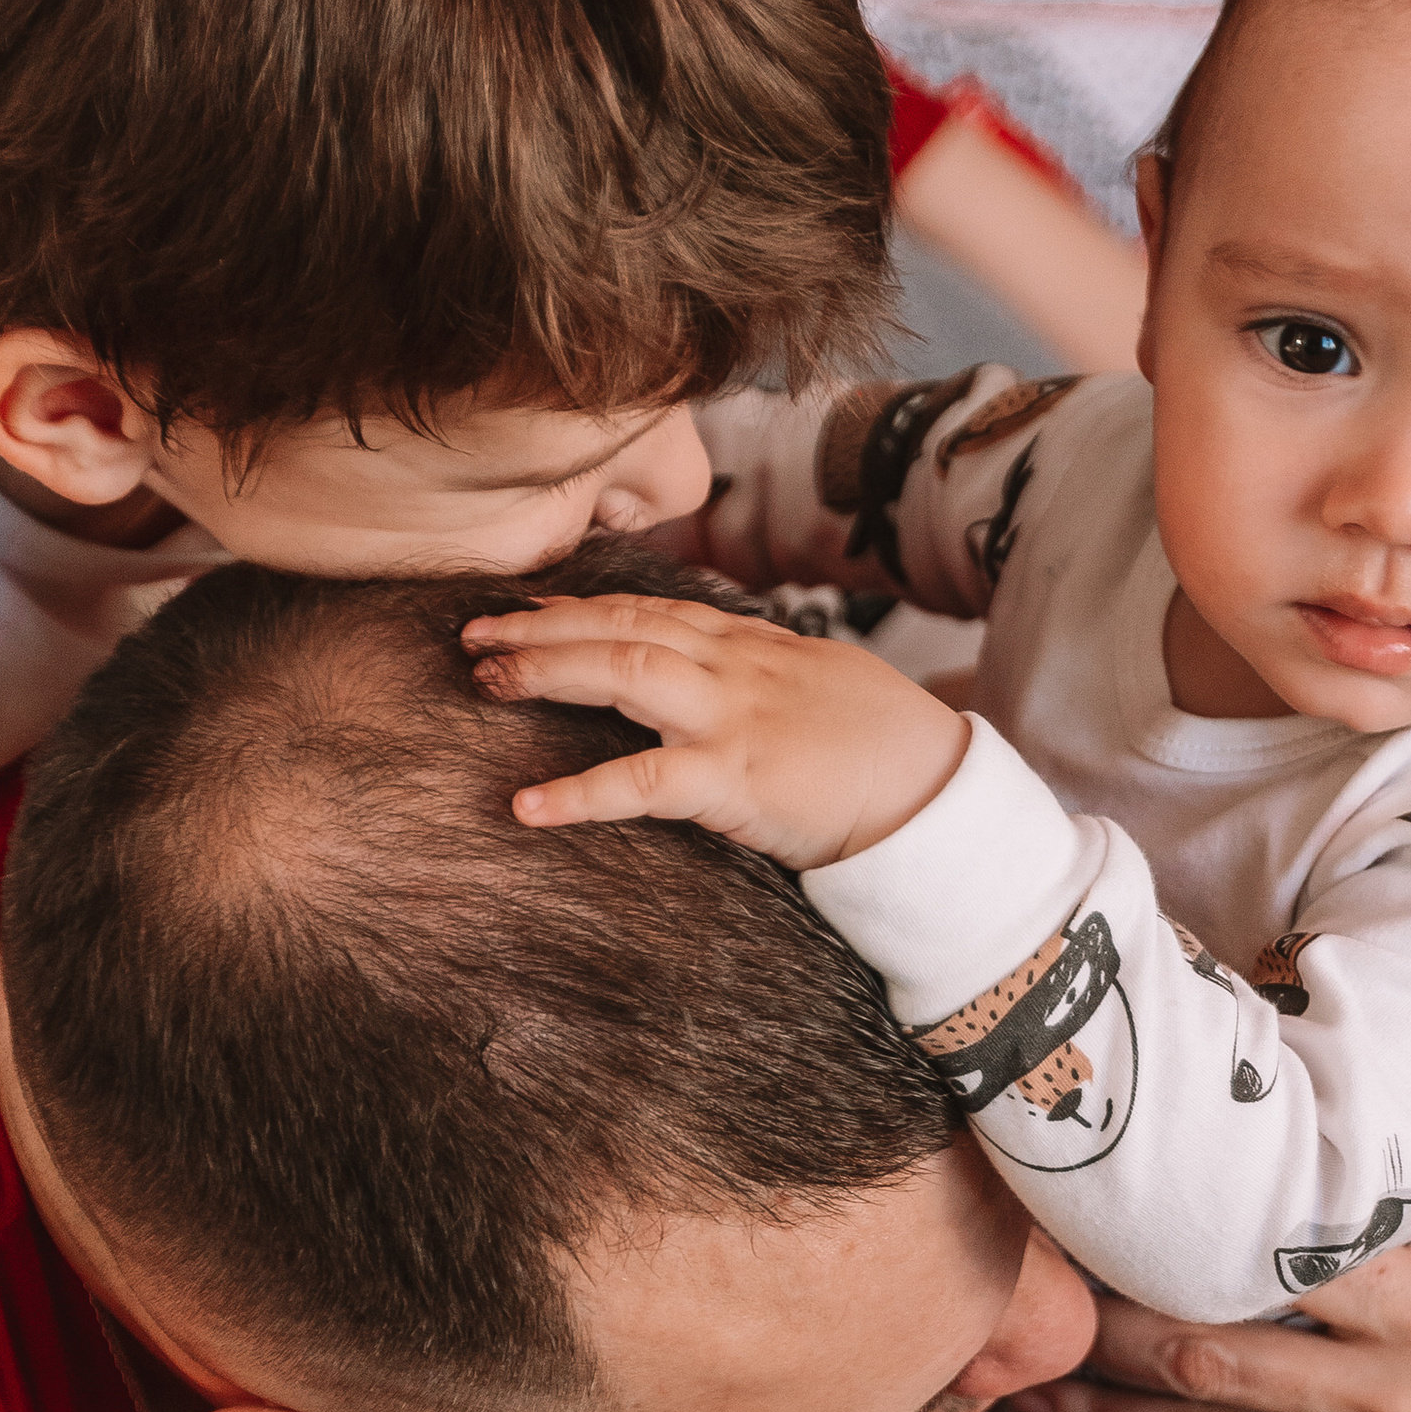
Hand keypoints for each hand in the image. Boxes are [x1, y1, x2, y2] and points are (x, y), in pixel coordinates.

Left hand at [465, 589, 968, 866]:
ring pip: (621, 670)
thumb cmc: (884, 746)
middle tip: (473, 633)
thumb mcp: (818, 684)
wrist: (938, 791)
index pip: (650, 606)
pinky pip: (640, 783)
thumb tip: (713, 672)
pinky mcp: (734, 780)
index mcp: (751, 645)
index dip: (581, 604)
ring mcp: (731, 717)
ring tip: (484, 681)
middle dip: (541, 625)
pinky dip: (577, 794)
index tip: (524, 607)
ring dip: (546, 670)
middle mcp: (733, 666)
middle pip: (620, 623)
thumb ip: (758, 672)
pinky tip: (525, 807)